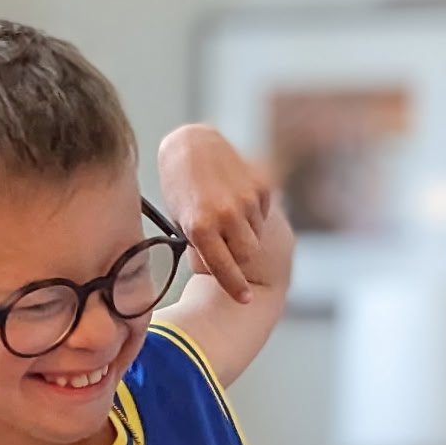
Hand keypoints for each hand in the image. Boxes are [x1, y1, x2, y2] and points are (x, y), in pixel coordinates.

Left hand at [157, 125, 274, 303]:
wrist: (192, 145)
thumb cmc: (181, 188)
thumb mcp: (183, 221)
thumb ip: (203, 245)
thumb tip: (223, 268)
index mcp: (200, 227)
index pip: (224, 268)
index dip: (235, 286)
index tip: (246, 299)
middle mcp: (225, 214)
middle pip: (247, 254)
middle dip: (240, 255)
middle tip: (227, 243)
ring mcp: (245, 198)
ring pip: (256, 234)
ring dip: (246, 231)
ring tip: (227, 214)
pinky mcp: (259, 184)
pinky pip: (263, 212)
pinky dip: (253, 212)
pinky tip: (236, 198)